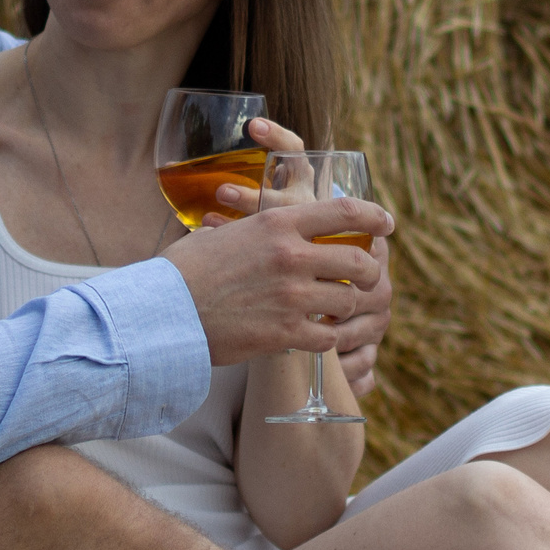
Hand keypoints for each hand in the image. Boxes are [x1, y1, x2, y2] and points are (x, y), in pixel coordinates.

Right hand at [164, 197, 393, 365]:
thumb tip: (257, 228)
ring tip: (335, 310)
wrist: (163, 313)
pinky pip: (329, 338)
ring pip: (348, 302)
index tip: (386, 224)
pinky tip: (316, 336)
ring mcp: (291, 296)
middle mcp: (291, 256)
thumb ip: (251, 230)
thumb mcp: (221, 234)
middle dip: (371, 272)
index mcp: (277, 223)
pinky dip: (327, 338)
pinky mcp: (285, 333)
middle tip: (368, 278)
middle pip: (359, 262)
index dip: (373, 217)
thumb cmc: (184, 272)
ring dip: (347, 307)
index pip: (344, 212)